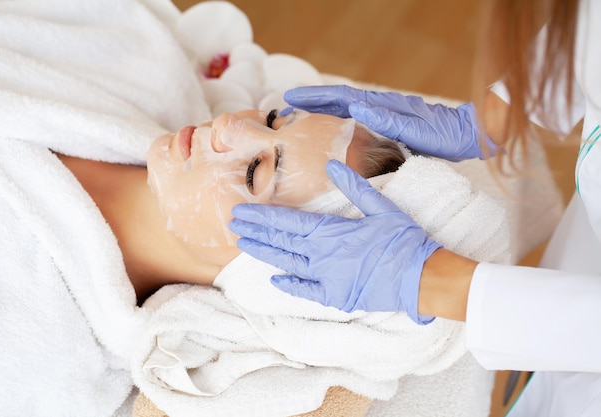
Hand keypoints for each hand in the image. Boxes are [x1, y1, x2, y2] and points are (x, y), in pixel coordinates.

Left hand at [228, 160, 441, 323]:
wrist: (421, 277)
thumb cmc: (404, 240)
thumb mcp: (381, 207)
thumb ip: (354, 187)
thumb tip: (332, 165)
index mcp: (331, 232)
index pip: (286, 222)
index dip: (261, 216)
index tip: (240, 211)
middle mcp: (321, 256)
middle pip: (281, 241)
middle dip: (255, 231)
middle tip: (232, 224)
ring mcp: (326, 278)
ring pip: (287, 263)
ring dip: (263, 253)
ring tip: (243, 244)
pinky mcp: (336, 296)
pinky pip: (306, 291)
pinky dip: (289, 285)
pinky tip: (274, 279)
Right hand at [283, 85, 498, 160]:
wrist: (463, 134)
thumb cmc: (442, 136)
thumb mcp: (416, 131)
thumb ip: (387, 120)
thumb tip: (356, 107)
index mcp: (382, 106)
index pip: (342, 97)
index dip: (316, 97)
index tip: (293, 97)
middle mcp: (379, 106)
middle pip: (339, 98)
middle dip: (313, 99)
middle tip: (286, 102)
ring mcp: (383, 112)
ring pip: (345, 106)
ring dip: (322, 106)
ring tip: (300, 110)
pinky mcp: (387, 121)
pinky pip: (355, 116)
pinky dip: (338, 115)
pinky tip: (331, 123)